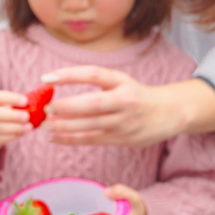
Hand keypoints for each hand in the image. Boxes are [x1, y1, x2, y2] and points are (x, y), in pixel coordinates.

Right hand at [0, 90, 29, 150]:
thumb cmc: (1, 112)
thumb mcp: (5, 104)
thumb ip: (15, 103)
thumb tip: (32, 104)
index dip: (11, 98)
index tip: (25, 101)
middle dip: (11, 116)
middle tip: (27, 116)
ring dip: (15, 128)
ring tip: (29, 126)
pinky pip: (0, 139)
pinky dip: (13, 136)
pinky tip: (23, 132)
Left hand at [43, 69, 214, 147]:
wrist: (170, 113)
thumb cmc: (138, 96)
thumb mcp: (122, 82)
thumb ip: (98, 84)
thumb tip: (58, 84)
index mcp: (123, 81)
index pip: (94, 74)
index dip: (69, 75)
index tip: (46, 78)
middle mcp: (124, 101)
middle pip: (91, 104)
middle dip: (65, 107)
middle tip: (45, 109)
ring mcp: (124, 122)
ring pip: (90, 125)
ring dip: (64, 126)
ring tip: (45, 125)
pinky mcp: (122, 139)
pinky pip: (92, 140)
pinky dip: (71, 140)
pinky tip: (55, 138)